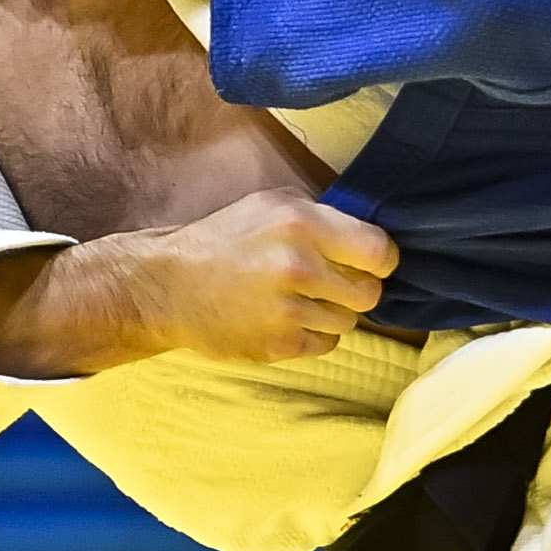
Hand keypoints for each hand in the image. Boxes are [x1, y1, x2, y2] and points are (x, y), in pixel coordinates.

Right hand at [125, 189, 398, 361]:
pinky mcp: (279, 345)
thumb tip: (369, 237)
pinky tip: (285, 317)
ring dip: (331, 312)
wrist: (168, 287)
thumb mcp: (270, 205)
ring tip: (297, 298)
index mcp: (301, 224)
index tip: (371, 263)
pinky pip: (326, 343)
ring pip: (349, 321)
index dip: (382, 260)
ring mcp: (289, 311)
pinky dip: (313, 334)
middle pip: (371, 293)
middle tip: (331, 283)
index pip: (381, 252)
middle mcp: (299, 267)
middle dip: (357, 289)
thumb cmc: (224, 241)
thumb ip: (324, 218)